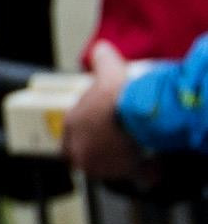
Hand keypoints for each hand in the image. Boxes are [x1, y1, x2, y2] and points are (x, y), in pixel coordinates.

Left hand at [70, 45, 150, 181]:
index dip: (84, 135)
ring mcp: (101, 165)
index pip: (70, 137)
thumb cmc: (117, 93)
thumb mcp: (107, 71)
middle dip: (100, 151)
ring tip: (135, 152)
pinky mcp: (123, 172)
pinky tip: (154, 166)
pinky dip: (147, 172)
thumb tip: (101, 48)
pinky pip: (137, 175)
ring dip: (121, 162)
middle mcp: (81, 149)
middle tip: (116, 145)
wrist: (137, 110)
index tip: (97, 135)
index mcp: (71, 127)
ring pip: (110, 167)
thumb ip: (102, 60)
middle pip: (88, 155)